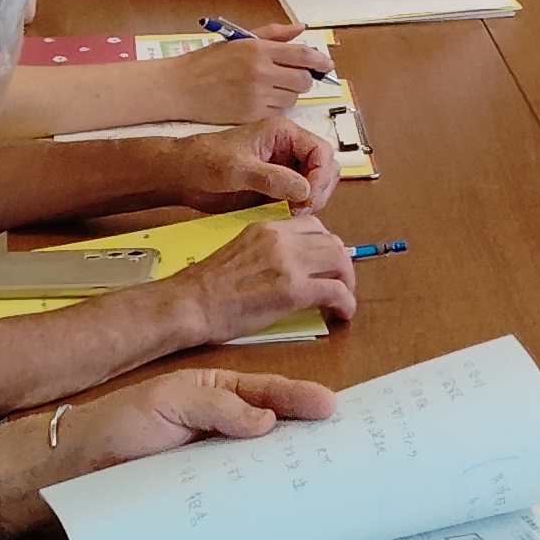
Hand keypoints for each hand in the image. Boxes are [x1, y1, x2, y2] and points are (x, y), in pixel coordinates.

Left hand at [48, 367, 341, 480]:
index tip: (329, 406)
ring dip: (290, 474)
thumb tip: (267, 420)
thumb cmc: (120, 424)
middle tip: (343, 446)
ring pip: (263, 467)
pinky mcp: (209, 498)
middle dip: (309, 437)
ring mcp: (219, 465)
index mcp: (220, 394)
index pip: (269, 392)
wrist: (78, 468)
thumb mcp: (167, 401)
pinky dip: (263, 504)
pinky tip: (282, 511)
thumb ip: (216, 406)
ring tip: (323, 481)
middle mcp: (225, 429)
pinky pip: (242, 499)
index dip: (301, 398)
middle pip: (277, 432)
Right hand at [167, 24, 330, 123]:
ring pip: (293, 97)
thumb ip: (274, 34)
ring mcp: (257, 96)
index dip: (320, 60)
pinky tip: (261, 99)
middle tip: (294, 76)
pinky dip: (277, 106)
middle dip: (304, 78)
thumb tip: (301, 28)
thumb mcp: (239, 40)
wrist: (181, 87)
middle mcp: (261, 72)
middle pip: (303, 80)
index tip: (326, 63)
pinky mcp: (252, 115)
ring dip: (290, 93)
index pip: (303, 55)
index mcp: (258, 49)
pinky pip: (279, 111)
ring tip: (271, 86)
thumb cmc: (208, 62)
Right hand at [170, 213, 361, 339]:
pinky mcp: (294, 290)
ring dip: (347, 281)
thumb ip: (268, 252)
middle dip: (342, 264)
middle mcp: (281, 239)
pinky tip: (342, 314)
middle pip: (332, 241)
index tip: (325, 264)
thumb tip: (290, 267)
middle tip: (340, 283)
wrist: (191, 303)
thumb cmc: (206, 286)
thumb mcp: (240, 252)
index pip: (313, 226)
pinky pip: (336, 291)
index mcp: (266, 228)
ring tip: (343, 298)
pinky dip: (346, 303)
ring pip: (340, 261)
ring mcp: (289, 262)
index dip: (326, 246)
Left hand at [174, 116, 341, 211]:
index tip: (309, 195)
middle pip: (325, 169)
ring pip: (316, 186)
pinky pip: (301, 199)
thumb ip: (272, 178)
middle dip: (319, 190)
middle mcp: (289, 150)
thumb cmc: (205, 161)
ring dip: (312, 201)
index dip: (321, 174)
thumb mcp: (238, 168)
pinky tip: (285, 216)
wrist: (184, 176)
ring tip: (292, 213)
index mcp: (284, 134)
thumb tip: (305, 189)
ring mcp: (284, 170)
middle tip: (301, 208)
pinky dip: (300, 209)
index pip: (322, 150)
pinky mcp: (278, 188)